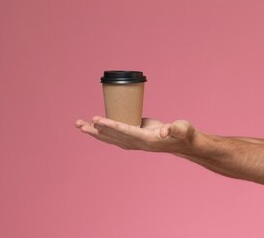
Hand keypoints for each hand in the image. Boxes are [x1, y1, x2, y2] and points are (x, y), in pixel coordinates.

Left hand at [75, 117, 194, 152]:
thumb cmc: (184, 133)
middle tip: (79, 123)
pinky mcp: (134, 136)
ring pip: (111, 137)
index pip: (125, 131)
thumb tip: (164, 131)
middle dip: (96, 129)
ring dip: (95, 131)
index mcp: (147, 140)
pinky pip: (115, 134)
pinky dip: (104, 130)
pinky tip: (94, 125)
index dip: (111, 125)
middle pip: (113, 136)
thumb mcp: (182, 128)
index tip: (97, 120)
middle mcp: (137, 143)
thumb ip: (174, 129)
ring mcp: (134, 141)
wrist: (184, 142)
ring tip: (79, 125)